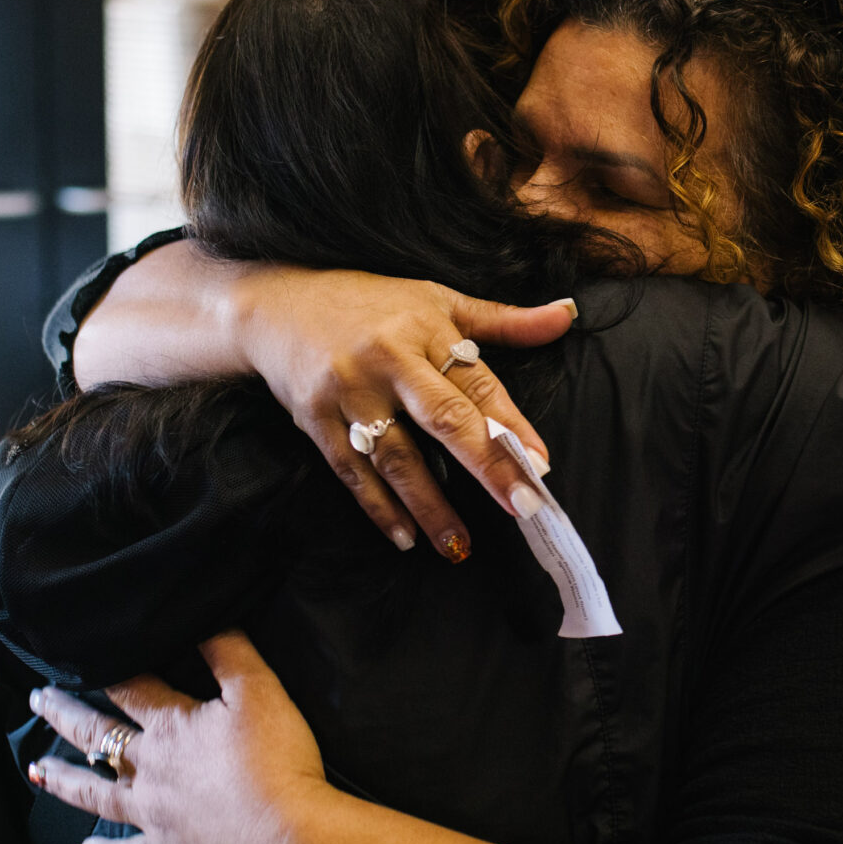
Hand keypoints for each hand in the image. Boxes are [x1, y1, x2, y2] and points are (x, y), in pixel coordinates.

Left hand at [27, 632, 327, 843]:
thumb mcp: (258, 691)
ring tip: (36, 771)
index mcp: (170, 727)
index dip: (105, 671)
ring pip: (97, 795)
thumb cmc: (273, 760)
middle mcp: (150, 770)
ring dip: (65, 781)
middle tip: (36, 700)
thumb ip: (229, 652)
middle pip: (98, 737)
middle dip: (65, 716)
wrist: (283, 839)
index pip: (129, 690)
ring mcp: (154, 814)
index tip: (74, 656)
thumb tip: (204, 619)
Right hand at [224, 265, 576, 561]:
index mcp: (423, 329)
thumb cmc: (369, 301)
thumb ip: (503, 319)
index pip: (477, 383)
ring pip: (395, 456)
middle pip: (442, 418)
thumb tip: (566, 315)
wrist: (276, 303)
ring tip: (459, 545)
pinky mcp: (315, 420)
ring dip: (429, 505)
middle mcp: (386, 360)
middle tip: (521, 507)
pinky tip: (404, 536)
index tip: (541, 465)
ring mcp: (346, 392)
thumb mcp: (437, 299)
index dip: (510, 425)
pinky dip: (378, 507)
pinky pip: (351, 471)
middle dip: (485, 465)